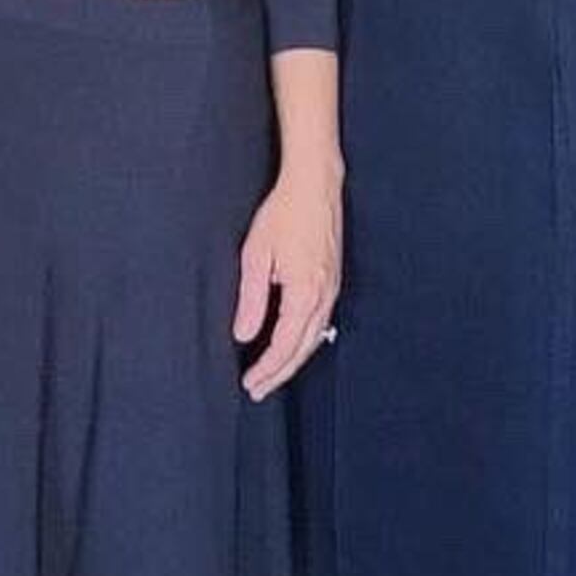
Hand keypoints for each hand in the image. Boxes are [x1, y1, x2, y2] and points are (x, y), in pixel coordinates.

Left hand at [235, 162, 342, 398]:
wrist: (315, 185)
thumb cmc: (284, 213)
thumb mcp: (257, 255)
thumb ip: (251, 298)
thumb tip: (243, 334)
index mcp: (305, 293)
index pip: (284, 345)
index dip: (267, 369)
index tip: (250, 383)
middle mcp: (324, 297)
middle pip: (302, 349)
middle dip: (280, 373)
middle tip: (258, 390)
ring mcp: (332, 289)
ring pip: (314, 339)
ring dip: (293, 360)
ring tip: (273, 375)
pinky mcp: (333, 280)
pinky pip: (321, 322)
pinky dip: (306, 341)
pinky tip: (295, 344)